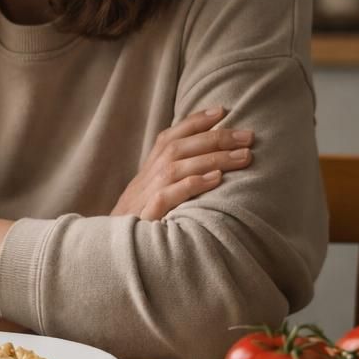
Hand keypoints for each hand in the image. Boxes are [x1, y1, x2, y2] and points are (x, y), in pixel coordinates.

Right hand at [110, 107, 252, 220]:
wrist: (111, 247)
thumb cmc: (140, 219)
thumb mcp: (153, 192)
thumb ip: (175, 175)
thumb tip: (210, 161)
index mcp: (149, 168)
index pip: (171, 135)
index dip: (195, 121)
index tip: (222, 111)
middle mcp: (147, 176)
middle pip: (180, 147)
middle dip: (216, 138)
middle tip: (248, 136)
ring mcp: (145, 195)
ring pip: (178, 166)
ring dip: (213, 158)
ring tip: (243, 156)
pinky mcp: (147, 215)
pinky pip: (168, 195)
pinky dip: (191, 185)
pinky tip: (216, 180)